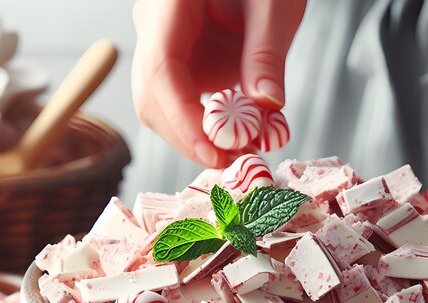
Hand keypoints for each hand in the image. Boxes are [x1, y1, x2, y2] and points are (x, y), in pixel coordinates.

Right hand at [131, 0, 305, 167]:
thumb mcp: (274, 4)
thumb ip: (267, 54)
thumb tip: (267, 107)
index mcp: (168, 3)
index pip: (160, 71)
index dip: (183, 120)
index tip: (214, 151)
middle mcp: (154, 27)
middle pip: (152, 97)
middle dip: (189, 138)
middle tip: (233, 161)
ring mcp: (161, 47)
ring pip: (159, 107)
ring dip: (194, 138)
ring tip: (238, 152)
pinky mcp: (177, 63)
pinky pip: (177, 104)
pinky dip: (201, 128)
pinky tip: (231, 139)